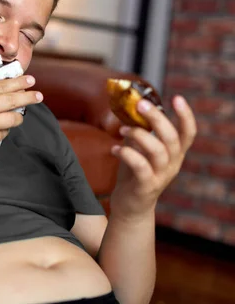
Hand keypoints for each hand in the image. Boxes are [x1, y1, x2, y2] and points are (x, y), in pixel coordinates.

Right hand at [0, 75, 41, 174]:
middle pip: (11, 99)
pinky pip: (3, 133)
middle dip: (27, 96)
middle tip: (38, 95)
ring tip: (20, 118)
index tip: (28, 80)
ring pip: (13, 117)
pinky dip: (2, 133)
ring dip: (18, 118)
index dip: (16, 82)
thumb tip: (0, 98)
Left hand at [110, 95, 196, 219]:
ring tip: (122, 129)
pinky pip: (140, 167)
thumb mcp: (140, 150)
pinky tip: (115, 149)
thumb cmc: (135, 173)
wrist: (131, 206)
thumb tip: (130, 109)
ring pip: (158, 151)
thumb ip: (140, 133)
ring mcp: (161, 176)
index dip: (185, 115)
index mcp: (174, 153)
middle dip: (157, 118)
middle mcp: (172, 164)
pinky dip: (127, 154)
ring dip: (139, 135)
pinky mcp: (147, 186)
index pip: (188, 133)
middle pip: (171, 138)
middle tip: (140, 104)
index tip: (177, 98)